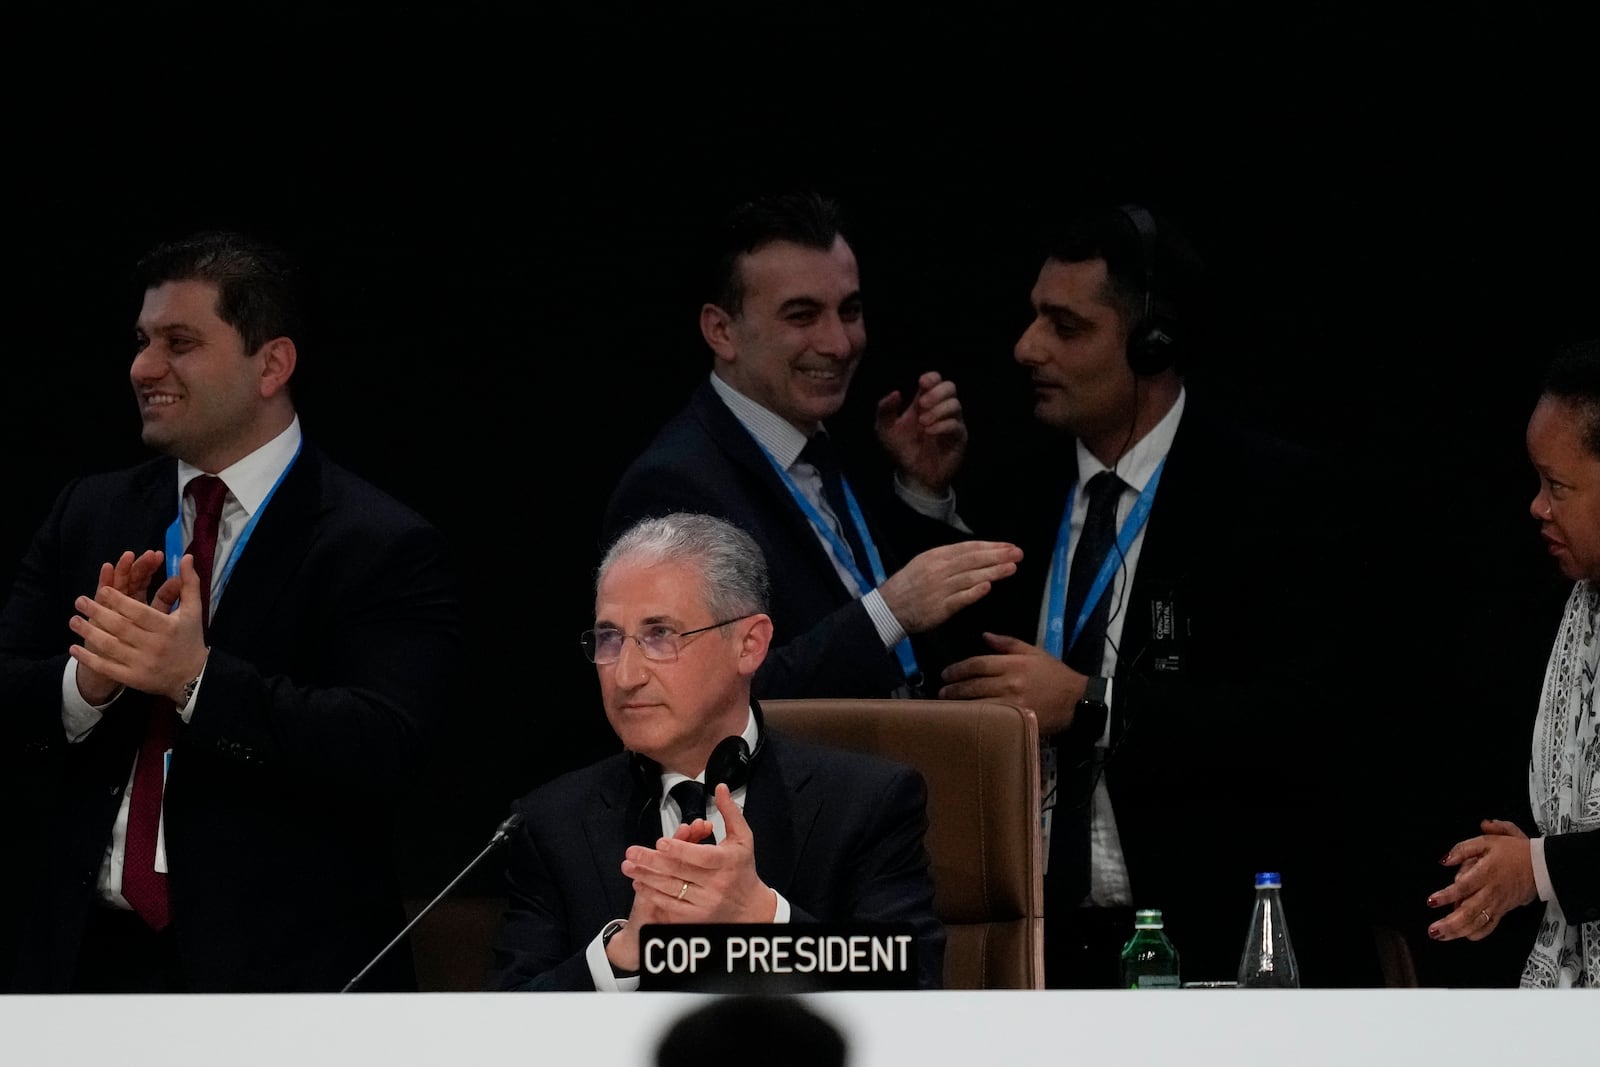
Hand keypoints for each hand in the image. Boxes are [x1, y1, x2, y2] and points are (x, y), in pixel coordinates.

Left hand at [68, 553, 208, 704]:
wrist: (192, 677)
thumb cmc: (190, 639)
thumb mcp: (193, 611)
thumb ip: (189, 583)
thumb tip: (186, 556)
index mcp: (168, 627)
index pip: (139, 612)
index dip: (120, 601)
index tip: (103, 590)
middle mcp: (154, 646)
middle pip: (120, 627)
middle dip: (98, 613)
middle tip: (80, 601)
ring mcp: (142, 664)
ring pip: (110, 646)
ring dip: (89, 633)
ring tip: (73, 620)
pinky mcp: (133, 678)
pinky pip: (106, 668)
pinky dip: (88, 658)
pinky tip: (75, 648)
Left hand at [620, 784, 775, 924]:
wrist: (750, 907)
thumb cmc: (742, 867)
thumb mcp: (743, 838)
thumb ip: (730, 812)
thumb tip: (719, 788)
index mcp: (727, 862)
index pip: (701, 856)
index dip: (680, 850)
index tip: (660, 842)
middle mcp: (716, 884)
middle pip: (680, 872)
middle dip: (652, 861)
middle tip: (631, 852)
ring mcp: (705, 903)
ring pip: (671, 889)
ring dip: (647, 877)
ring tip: (628, 866)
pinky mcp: (696, 917)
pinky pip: (670, 905)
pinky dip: (653, 894)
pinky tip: (639, 883)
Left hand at [875, 371, 966, 495]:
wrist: (913, 475)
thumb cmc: (901, 449)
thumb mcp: (885, 430)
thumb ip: (885, 410)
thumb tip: (896, 392)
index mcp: (923, 402)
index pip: (935, 380)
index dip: (931, 378)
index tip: (921, 383)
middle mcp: (940, 409)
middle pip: (950, 387)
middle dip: (937, 392)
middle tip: (922, 405)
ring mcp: (952, 422)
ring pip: (955, 404)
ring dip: (938, 411)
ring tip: (923, 424)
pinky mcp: (958, 438)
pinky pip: (957, 425)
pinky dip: (942, 425)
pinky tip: (929, 432)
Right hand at [877, 541, 1021, 632]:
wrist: (889, 608)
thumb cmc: (909, 586)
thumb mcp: (924, 563)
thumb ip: (948, 560)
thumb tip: (975, 555)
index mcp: (936, 556)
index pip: (968, 548)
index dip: (990, 547)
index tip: (1008, 546)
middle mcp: (939, 569)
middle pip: (973, 560)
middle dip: (997, 556)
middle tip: (1018, 553)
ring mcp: (940, 588)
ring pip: (970, 577)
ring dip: (993, 572)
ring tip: (1012, 568)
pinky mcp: (940, 607)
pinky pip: (960, 598)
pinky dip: (974, 592)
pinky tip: (988, 587)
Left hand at [938, 631, 1087, 734]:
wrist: (1077, 700)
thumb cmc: (1055, 675)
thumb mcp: (1034, 652)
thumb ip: (1008, 643)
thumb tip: (984, 635)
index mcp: (1013, 664)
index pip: (977, 664)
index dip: (958, 669)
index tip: (945, 674)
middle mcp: (1010, 682)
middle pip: (974, 684)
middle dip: (954, 688)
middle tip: (940, 692)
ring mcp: (1013, 703)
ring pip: (978, 703)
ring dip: (958, 705)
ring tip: (945, 706)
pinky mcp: (1017, 720)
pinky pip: (990, 719)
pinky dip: (974, 718)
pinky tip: (963, 719)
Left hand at [1426, 819, 1536, 941]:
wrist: (1542, 865)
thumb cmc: (1513, 851)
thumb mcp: (1487, 841)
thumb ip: (1463, 849)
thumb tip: (1444, 860)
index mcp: (1486, 873)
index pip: (1464, 887)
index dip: (1448, 896)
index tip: (1431, 902)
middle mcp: (1491, 892)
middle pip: (1470, 911)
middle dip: (1450, 923)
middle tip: (1433, 930)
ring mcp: (1498, 904)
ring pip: (1478, 921)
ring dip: (1459, 931)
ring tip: (1441, 936)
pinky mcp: (1504, 910)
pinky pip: (1491, 925)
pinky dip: (1479, 932)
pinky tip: (1465, 936)